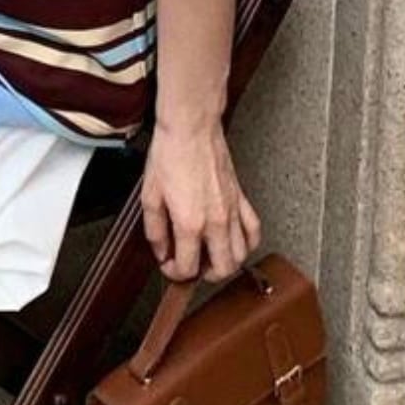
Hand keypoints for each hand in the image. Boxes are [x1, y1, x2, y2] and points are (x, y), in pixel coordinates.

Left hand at [141, 118, 261, 282]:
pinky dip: (248, 243)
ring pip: (242, 255)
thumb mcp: (150, 194)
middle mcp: (216, 222)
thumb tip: (160, 249)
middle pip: (222, 269)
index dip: (175, 273)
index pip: (188, 266)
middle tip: (191, 267)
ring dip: (227, 263)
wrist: (191, 129)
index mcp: (190, 222)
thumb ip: (154, 228)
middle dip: (205, 275)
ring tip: (210, 256)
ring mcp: (232, 212)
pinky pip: (254, 231)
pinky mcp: (242, 199)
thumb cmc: (170, 154)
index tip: (169, 266)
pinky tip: (235, 241)